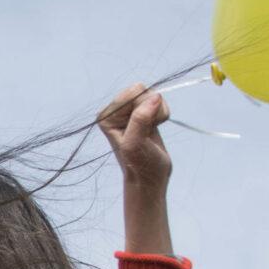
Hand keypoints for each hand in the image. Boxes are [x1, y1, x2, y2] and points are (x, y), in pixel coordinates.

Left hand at [99, 83, 172, 255]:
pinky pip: (159, 101)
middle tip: (147, 130)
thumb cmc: (139, 164)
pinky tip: (154, 127)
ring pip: (153, 94)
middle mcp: (114, 110)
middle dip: (151, 109)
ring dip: (158, 112)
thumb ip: (140, 119)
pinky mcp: (142, 112)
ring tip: (151, 130)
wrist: (150, 177)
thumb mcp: (135, 143)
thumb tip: (154, 96)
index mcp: (106, 115)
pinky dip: (162, 114)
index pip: (132, 93)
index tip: (140, 130)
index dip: (143, 109)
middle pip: (142, 90)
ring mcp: (129, 111)